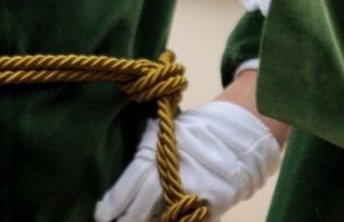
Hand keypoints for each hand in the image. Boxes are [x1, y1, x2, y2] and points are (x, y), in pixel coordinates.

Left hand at [94, 100, 280, 221]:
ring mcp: (195, 186)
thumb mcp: (170, 134)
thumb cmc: (200, 132)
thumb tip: (127, 181)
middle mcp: (175, 169)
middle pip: (143, 203)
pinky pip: (189, 218)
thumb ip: (150, 154)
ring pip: (164, 215)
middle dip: (127, 218)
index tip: (100, 214)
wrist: (243, 130)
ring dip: (149, 221)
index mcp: (161, 150)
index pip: (131, 180)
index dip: (114, 201)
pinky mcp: (215, 200)